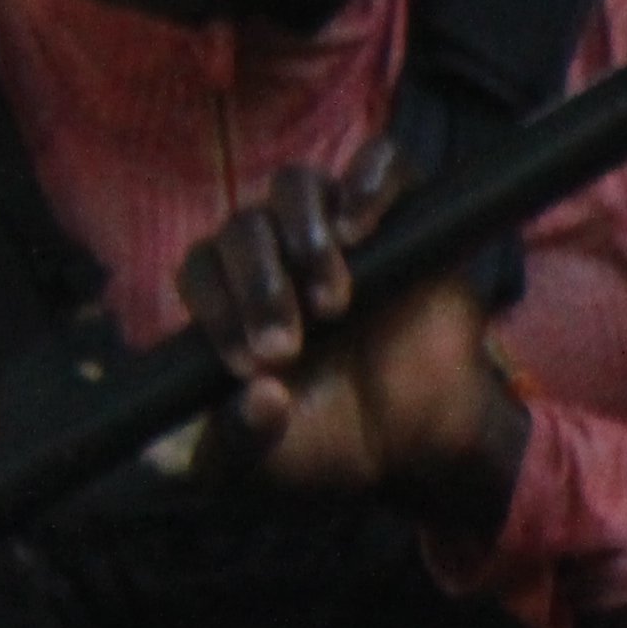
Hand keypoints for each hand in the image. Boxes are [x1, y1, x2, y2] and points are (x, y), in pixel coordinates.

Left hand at [174, 134, 527, 531]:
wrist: (425, 448)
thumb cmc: (338, 448)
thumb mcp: (266, 466)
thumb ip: (233, 445)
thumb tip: (258, 393)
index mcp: (235, 298)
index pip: (201, 268)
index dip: (216, 306)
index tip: (253, 363)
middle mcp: (280, 255)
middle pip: (244, 226)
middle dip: (258, 286)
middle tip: (291, 345)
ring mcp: (342, 233)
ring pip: (297, 186)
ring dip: (302, 236)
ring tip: (332, 300)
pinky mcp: (406, 219)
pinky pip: (382, 161)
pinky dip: (368, 180)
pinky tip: (360, 227)